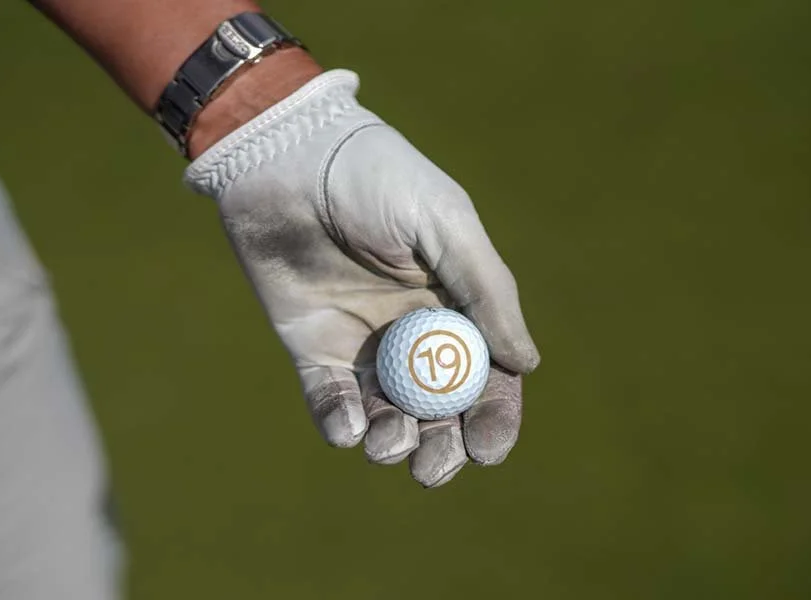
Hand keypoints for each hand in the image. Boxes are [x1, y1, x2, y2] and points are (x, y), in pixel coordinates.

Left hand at [184, 70, 539, 486]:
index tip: (488, 447)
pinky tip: (348, 428)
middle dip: (443, 445)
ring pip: (389, 412)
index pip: (486, 374)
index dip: (493, 416)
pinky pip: (330, 399)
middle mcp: (414, 330)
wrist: (286, 153)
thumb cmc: (374, 177)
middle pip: (440, 407)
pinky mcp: (312, 345)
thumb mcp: (444, 222)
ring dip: (395, 441)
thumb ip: (486, 290)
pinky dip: (340, 423)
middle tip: (434, 467)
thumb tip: (525, 365)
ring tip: (389, 444)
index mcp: (457, 302)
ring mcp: (363, 342)